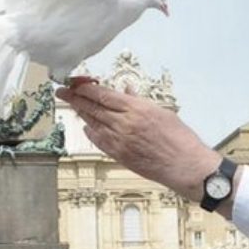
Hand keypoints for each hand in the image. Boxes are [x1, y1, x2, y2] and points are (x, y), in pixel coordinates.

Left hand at [56, 84, 219, 202]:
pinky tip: (87, 127)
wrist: (185, 165)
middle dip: (75, 98)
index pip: (103, 94)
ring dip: (81, 113)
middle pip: (92, 108)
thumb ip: (140, 101)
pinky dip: (91, 132)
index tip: (75, 83)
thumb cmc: (180, 139)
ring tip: (72, 105)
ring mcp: (120, 141)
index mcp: (137, 109)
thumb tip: (126, 91)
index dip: (85, 88)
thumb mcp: (162, 112)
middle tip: (63, 92)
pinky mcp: (120, 155)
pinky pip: (99, 141)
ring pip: (93, 123)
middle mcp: (125, 124)